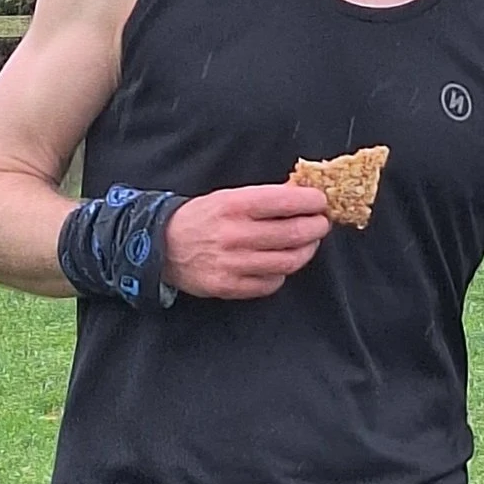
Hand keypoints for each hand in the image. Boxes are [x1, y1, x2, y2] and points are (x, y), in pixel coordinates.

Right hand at [162, 183, 331, 300]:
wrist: (162, 246)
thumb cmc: (201, 218)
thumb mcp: (227, 197)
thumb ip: (262, 198)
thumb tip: (302, 197)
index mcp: (234, 205)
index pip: (286, 201)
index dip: (312, 202)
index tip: (320, 202)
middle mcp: (234, 234)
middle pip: (294, 233)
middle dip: (317, 227)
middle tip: (321, 224)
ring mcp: (232, 263)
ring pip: (289, 261)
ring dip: (307, 251)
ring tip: (308, 244)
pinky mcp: (229, 286)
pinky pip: (272, 283)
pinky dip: (282, 273)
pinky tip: (280, 263)